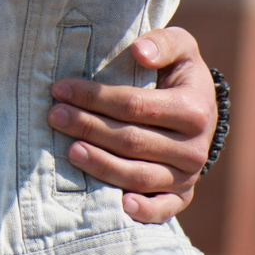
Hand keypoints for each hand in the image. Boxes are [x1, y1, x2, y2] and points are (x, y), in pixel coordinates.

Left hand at [48, 27, 214, 223]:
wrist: (200, 108)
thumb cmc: (178, 73)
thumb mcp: (180, 47)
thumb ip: (161, 43)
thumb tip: (138, 51)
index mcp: (194, 109)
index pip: (135, 105)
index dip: (95, 97)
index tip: (61, 89)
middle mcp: (194, 148)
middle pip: (131, 141)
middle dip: (88, 127)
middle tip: (55, 116)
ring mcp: (187, 175)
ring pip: (139, 175)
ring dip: (101, 164)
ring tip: (69, 150)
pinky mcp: (181, 196)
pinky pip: (163, 209)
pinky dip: (144, 211)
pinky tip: (119, 205)